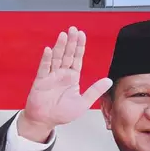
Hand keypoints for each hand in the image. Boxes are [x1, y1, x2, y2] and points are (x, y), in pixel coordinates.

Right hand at [17, 26, 112, 142]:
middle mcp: (61, 74)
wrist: (44, 121)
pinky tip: (49, 50)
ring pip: (56, 58)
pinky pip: (44, 68)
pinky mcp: (41, 81)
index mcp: (72, 77)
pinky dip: (46, 59)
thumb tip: (109, 81)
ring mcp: (51, 76)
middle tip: (73, 30)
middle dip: (71, 42)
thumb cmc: (61, 114)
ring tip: (63, 36)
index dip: (79, 47)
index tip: (82, 35)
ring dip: (60, 47)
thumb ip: (95, 91)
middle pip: (67, 54)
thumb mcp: (83, 103)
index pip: (77, 59)